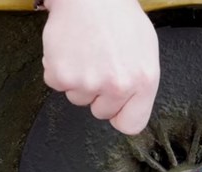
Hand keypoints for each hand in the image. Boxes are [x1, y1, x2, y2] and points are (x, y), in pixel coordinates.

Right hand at [40, 0, 159, 134]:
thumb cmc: (117, 16)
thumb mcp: (145, 50)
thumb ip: (140, 83)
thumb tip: (131, 106)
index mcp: (143, 81)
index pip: (131, 124)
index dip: (120, 114)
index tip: (115, 106)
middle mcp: (117, 85)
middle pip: (101, 113)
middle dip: (97, 93)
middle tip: (99, 64)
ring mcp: (88, 82)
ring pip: (78, 99)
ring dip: (78, 80)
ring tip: (86, 52)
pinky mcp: (62, 75)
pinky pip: (57, 84)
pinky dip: (59, 69)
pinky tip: (70, 49)